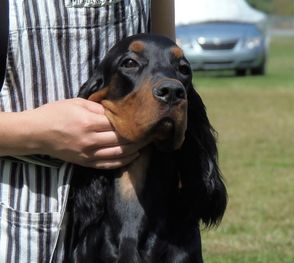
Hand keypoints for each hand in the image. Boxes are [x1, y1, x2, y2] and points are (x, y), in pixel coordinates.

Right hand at [28, 98, 142, 168]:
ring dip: (136, 149)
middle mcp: (91, 140)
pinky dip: (124, 161)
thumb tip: (118, 110)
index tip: (146, 120)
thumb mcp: (77, 103)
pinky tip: (134, 156)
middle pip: (122, 139)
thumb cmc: (55, 113)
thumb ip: (99, 107)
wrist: (36, 134)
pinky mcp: (86, 163)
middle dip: (140, 136)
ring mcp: (89, 154)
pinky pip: (109, 164)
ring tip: (147, 143)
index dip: (134, 122)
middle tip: (152, 132)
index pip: (119, 124)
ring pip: (119, 153)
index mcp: (89, 122)